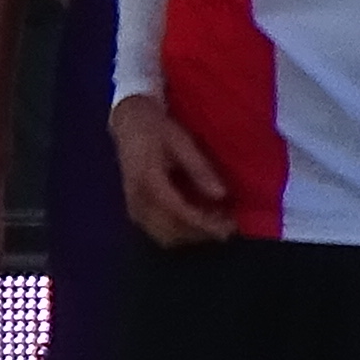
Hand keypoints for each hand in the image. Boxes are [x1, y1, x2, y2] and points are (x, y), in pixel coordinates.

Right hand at [110, 94, 232, 246]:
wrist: (129, 123)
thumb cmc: (157, 129)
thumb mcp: (182, 142)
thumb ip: (199, 169)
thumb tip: (221, 195)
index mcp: (148, 179)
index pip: (178, 211)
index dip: (205, 222)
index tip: (230, 225)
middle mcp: (138, 199)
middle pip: (172, 231)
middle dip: (202, 232)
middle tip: (229, 223)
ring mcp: (134, 207)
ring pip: (165, 236)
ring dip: (192, 234)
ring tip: (216, 221)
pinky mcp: (136, 210)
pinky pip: (159, 231)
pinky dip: (181, 231)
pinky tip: (198, 218)